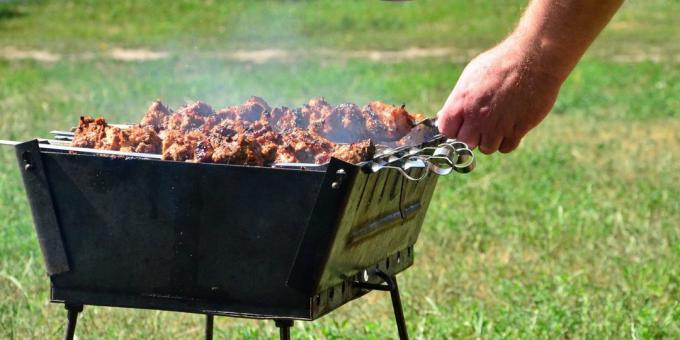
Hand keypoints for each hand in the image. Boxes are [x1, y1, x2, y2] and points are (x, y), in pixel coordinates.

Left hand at [436, 38, 563, 153]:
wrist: (534, 57)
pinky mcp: (518, 129)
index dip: (453, 129)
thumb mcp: (471, 76)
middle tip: (482, 122)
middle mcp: (477, 117)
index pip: (446, 130)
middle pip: (465, 143)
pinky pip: (506, 148)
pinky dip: (508, 140)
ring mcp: (497, 125)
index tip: (462, 124)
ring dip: (491, 139)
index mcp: (461, 101)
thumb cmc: (501, 63)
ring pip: (486, 149)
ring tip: (499, 122)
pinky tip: (511, 125)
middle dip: (472, 136)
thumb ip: (458, 99)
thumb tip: (445, 115)